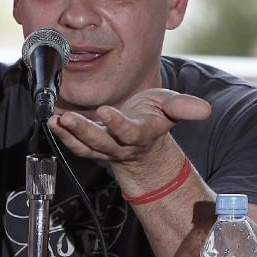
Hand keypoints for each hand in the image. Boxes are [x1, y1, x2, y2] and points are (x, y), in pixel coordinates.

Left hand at [47, 88, 210, 164]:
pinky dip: (62, 135)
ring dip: (68, 135)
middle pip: (101, 142)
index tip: (105, 111)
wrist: (144, 139)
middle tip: (67, 118)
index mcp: (141, 135)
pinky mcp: (90, 146)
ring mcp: (103, 149)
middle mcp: (121, 146)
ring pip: (84, 146)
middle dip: (84, 131)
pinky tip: (51, 120)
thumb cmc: (155, 117)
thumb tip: (205, 109)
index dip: (117, 125)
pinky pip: (74, 145)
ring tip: (53, 120)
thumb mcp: (171, 107)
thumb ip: (183, 107)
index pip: (129, 133)